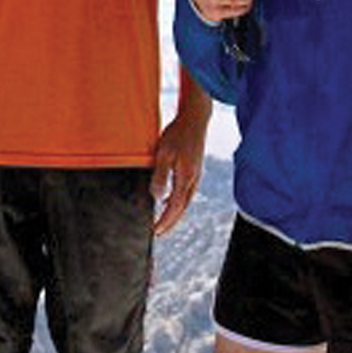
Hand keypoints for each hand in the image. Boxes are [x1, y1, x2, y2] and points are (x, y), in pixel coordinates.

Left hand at [150, 107, 207, 235]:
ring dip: (175, 214)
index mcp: (186, 177)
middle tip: (159, 233)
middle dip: (171, 223)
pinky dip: (179, 202)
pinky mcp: (195, 170)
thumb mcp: (164, 153)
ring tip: (164, 222)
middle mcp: (193, 180)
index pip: (175, 207)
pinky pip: (187, 193)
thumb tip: (157, 198)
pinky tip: (171, 201)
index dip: (165, 221)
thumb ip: (160, 176)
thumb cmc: (178, 133)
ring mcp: (196, 175)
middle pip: (182, 208)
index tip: (155, 231)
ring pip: (186, 202)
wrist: (195, 119)